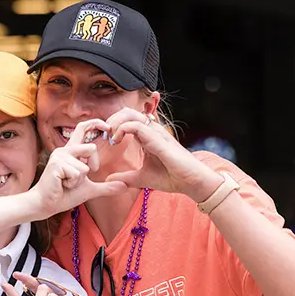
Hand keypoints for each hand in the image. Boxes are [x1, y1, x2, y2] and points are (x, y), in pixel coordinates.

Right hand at [31, 119, 126, 218]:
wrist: (47, 204)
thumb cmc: (65, 195)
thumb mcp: (90, 189)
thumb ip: (107, 186)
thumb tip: (125, 186)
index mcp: (72, 151)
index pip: (83, 128)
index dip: (96, 123)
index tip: (108, 127)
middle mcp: (65, 150)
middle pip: (91, 148)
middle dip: (93, 165)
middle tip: (83, 177)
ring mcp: (60, 156)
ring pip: (85, 166)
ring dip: (79, 180)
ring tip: (67, 183)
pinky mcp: (56, 164)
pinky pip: (77, 173)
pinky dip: (73, 183)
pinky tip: (62, 184)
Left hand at [103, 108, 222, 201]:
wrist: (190, 182)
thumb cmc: (171, 178)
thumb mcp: (141, 178)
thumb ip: (125, 177)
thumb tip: (109, 179)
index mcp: (147, 137)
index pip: (127, 121)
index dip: (113, 126)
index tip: (104, 140)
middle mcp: (151, 131)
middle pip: (127, 112)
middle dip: (111, 120)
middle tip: (104, 136)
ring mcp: (155, 133)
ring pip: (131, 114)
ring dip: (115, 122)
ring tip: (109, 136)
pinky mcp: (158, 139)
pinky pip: (137, 125)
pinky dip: (123, 128)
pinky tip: (116, 139)